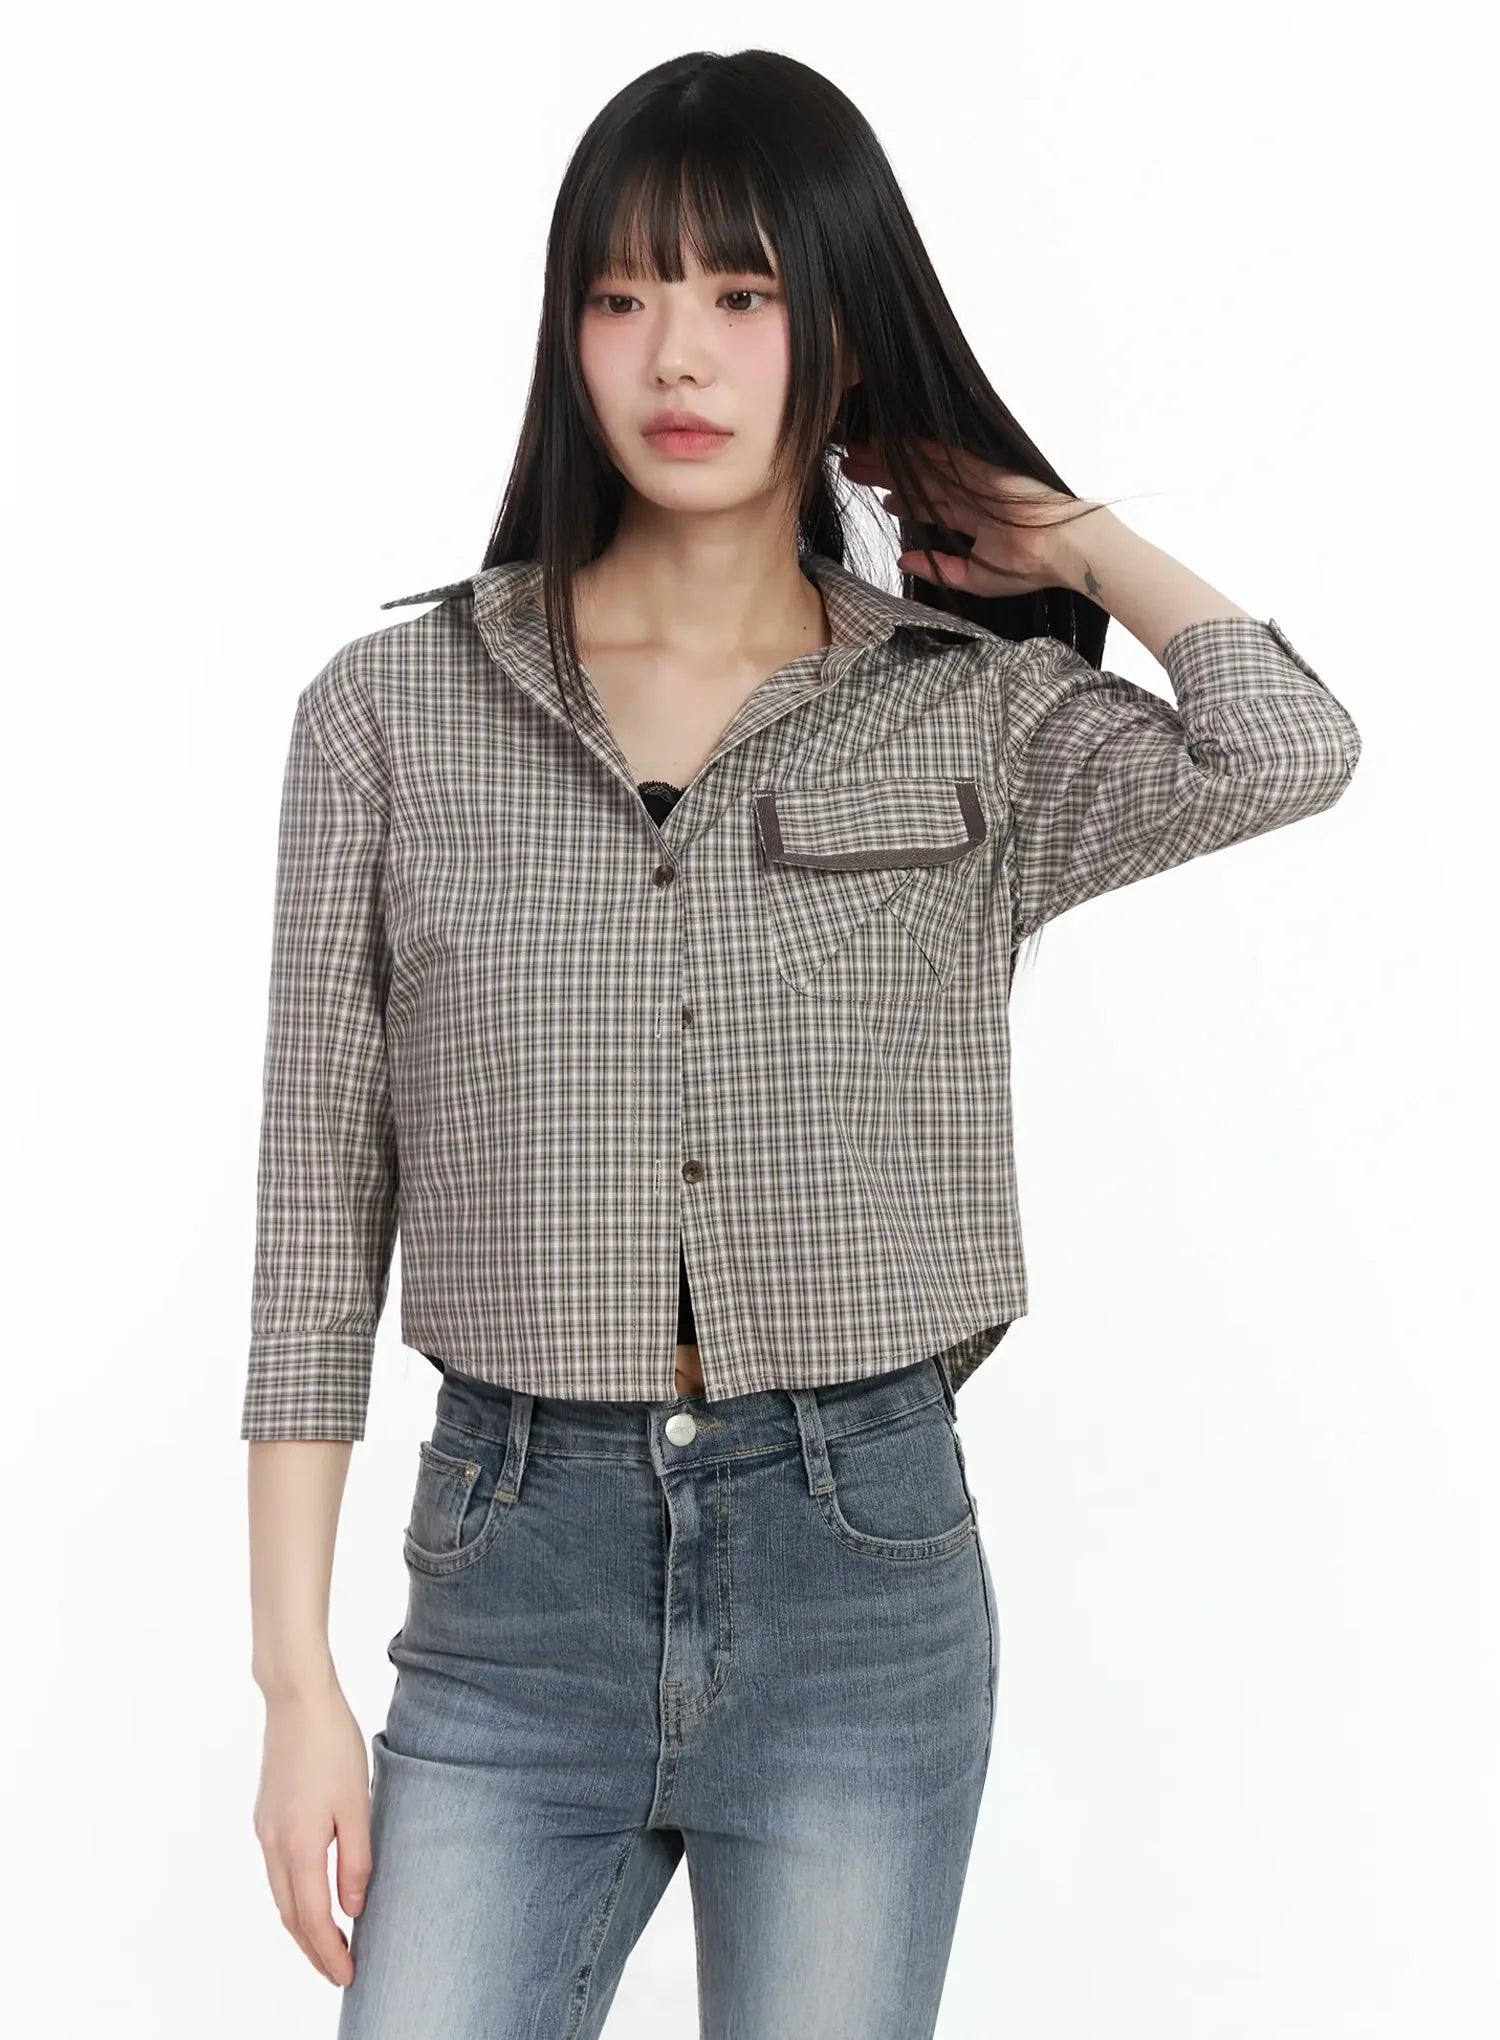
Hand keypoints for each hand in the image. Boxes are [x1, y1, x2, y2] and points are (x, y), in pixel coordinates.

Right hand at [252, 1682, 371, 1986]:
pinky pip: (277, 1872)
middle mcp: (272, 1844)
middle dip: (314, 1949)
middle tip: (339, 1972)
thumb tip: (352, 1909)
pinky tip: (313, 1895)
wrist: (296, 1699)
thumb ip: (356, 1860)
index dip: (329, 1952)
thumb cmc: (332, 1744)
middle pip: (289, 1915)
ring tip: (330, 1942)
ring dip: (302, 1925)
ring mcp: (264, 1830)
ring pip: (280, 1895)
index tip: (348, 1975)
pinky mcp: (264, 1816)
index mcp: (297, 1845)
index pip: (312, 1918)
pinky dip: (294, 1896)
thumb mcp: (358, 1803)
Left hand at [838, 437, 1106, 598]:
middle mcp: (969, 496)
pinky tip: (890, 443)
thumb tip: (902, 559)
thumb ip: (939, 569)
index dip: (900, 499)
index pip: (928, 506)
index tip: (875, 494)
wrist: (1062, 548)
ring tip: (857, 452)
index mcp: (972, 520)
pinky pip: (942, 456)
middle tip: (851, 464)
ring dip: (890, 460)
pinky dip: (916, 449)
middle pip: (918, 481)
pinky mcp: (983, 467)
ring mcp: (975, 480)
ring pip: (923, 466)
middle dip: (885, 474)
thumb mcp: (976, 578)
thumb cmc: (1029, 567)